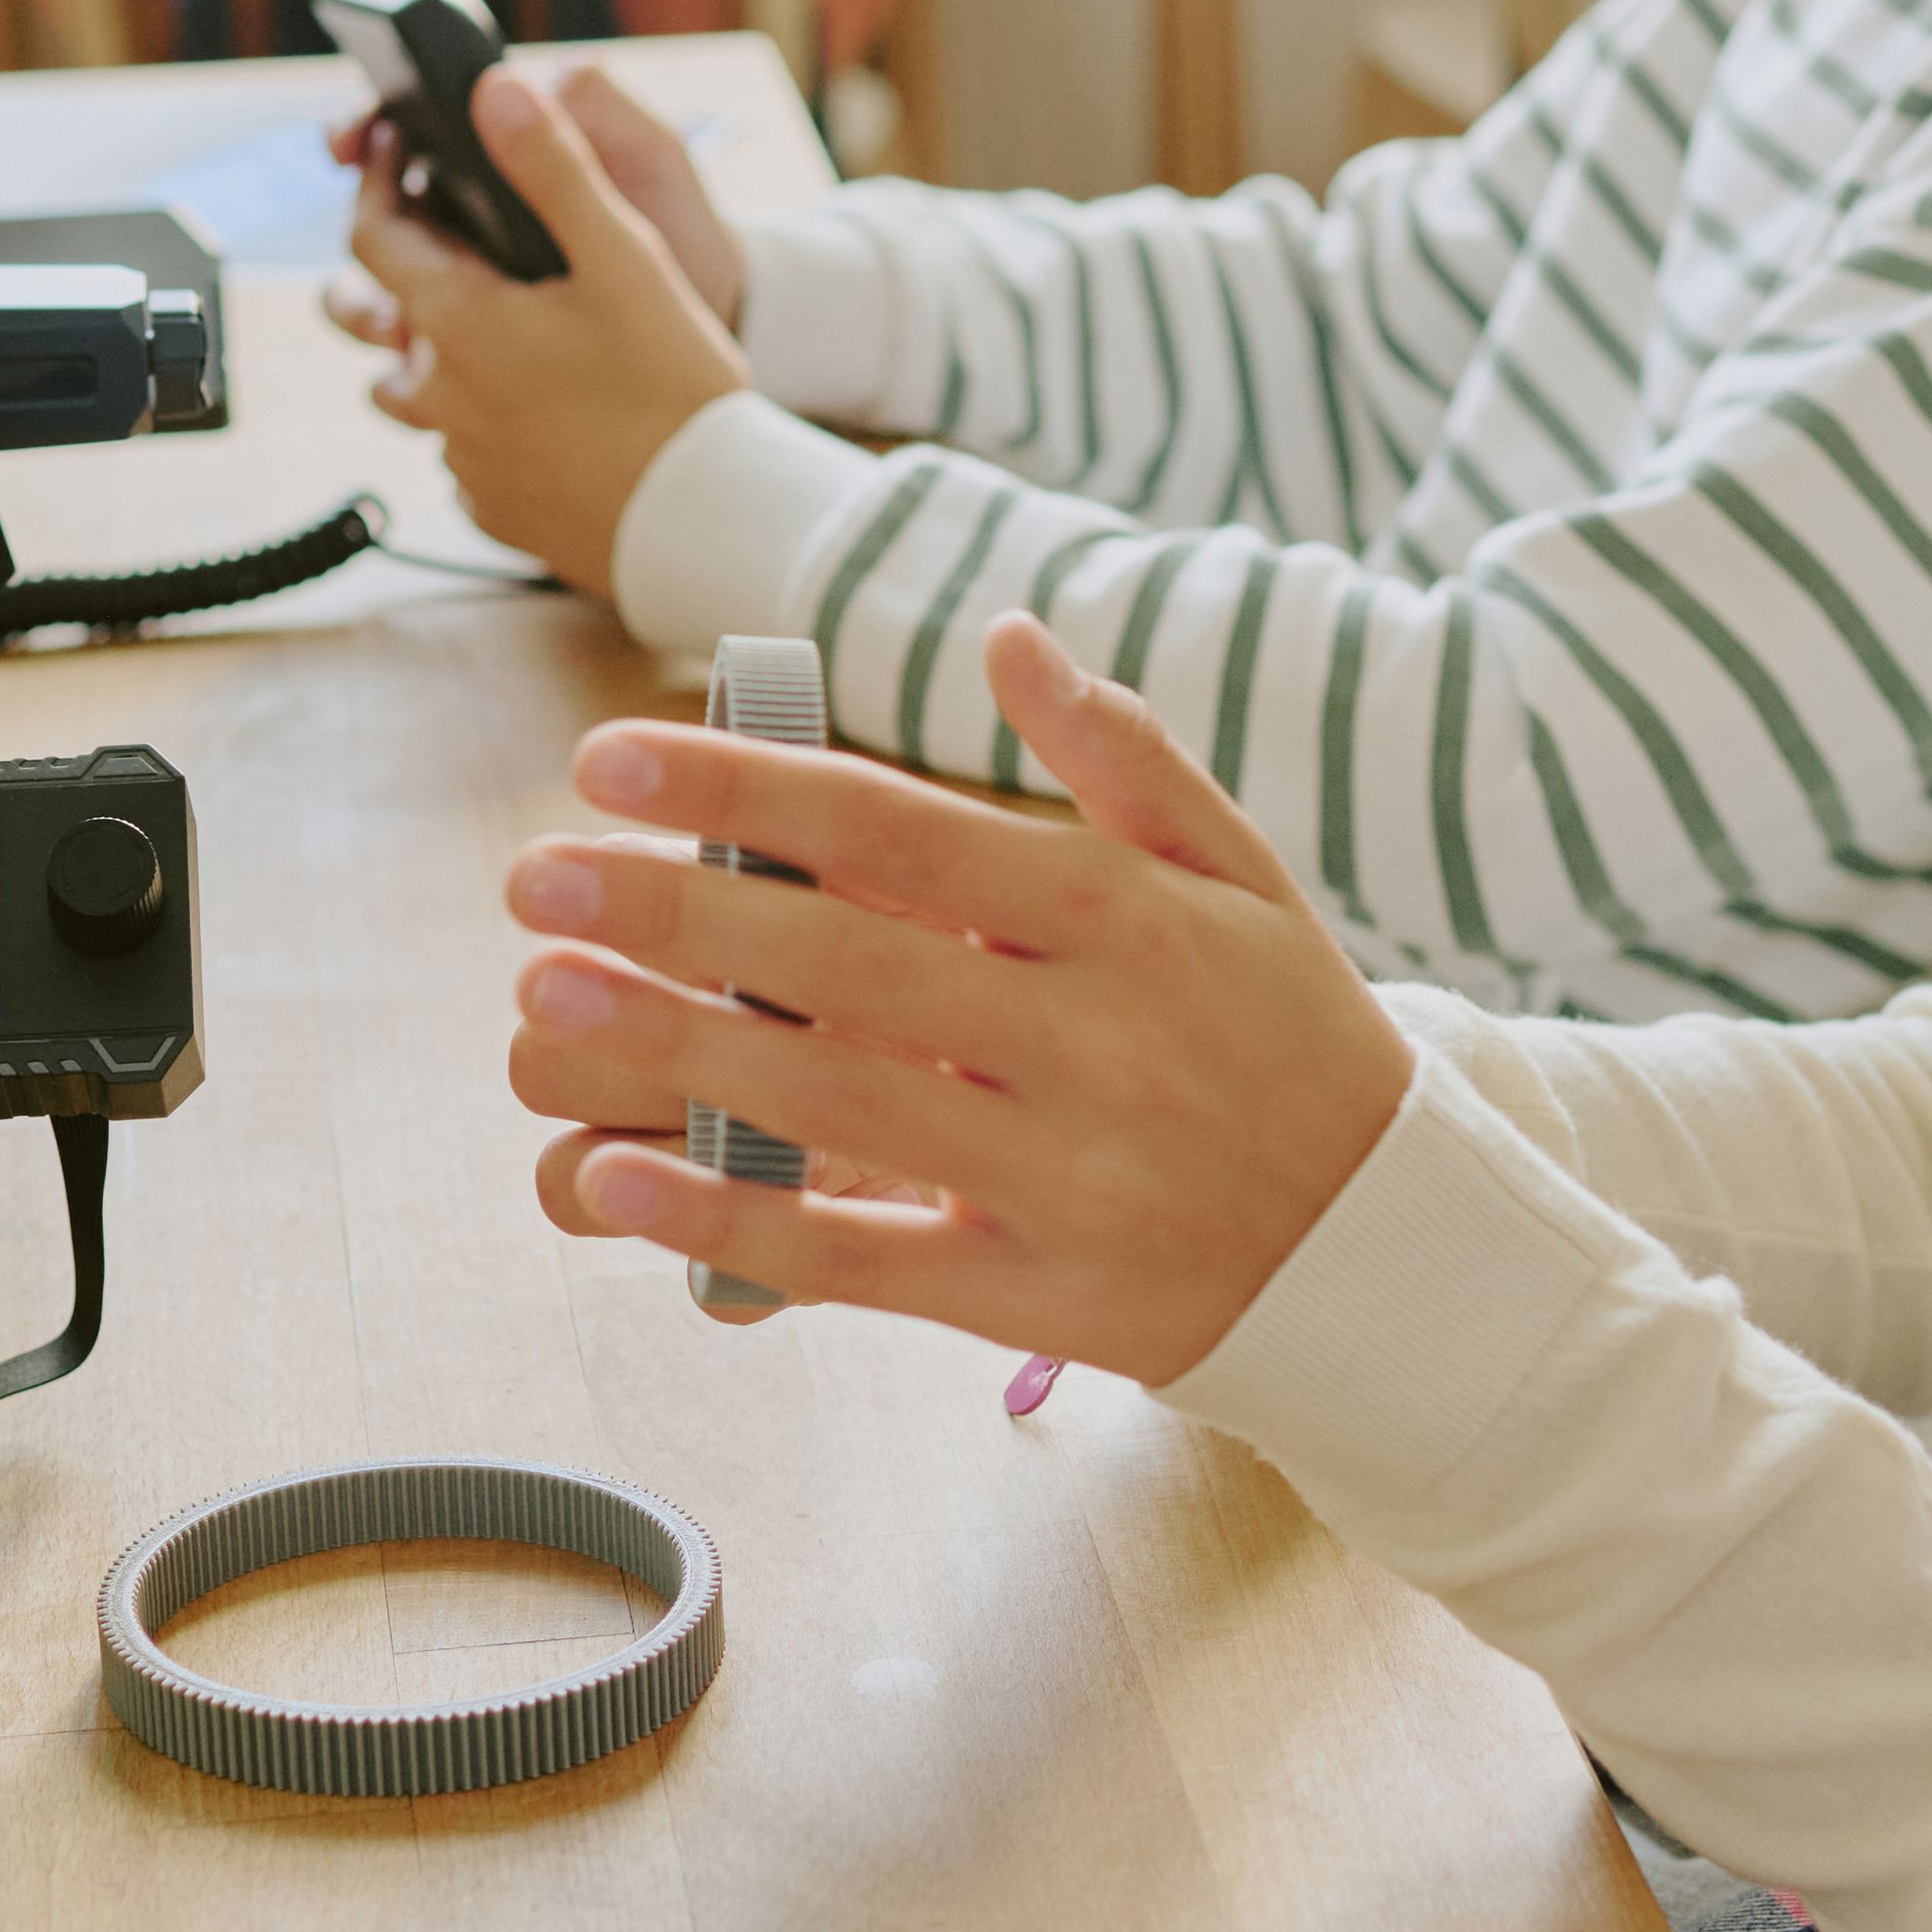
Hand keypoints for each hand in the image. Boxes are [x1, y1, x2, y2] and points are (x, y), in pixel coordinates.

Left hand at [329, 66, 760, 590]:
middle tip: (454, 258)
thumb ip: (554, 167)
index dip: (378, 187)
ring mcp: (466, 461)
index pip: (372, 240)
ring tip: (499, 345)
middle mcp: (442, 397)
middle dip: (400, 285)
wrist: (708, 522)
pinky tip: (544, 420)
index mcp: (458, 323)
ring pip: (420, 401)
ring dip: (438, 366)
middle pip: (380, 326)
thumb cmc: (673, 389)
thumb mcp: (624, 257)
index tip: (397, 156)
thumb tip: (494, 90)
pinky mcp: (498, 512)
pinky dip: (487, 430)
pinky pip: (466, 460)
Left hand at [505, 612, 1415, 1379]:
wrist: (1393, 1250)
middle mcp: (1085, 1042)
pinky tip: (617, 1179)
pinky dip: (731, 1223)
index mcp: (1122, 918)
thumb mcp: (1238, 877)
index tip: (613, 757)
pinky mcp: (1029, 1294)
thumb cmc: (1293, 1041)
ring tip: (543, 997)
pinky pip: (859, 1258)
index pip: (901, 830)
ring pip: (835, 1104)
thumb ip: (1122, 757)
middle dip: (679, 912)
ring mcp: (1055, 1176)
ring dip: (675, 1049)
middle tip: (538, 877)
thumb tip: (1009, 637)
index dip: (749, 788)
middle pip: (846, 961)